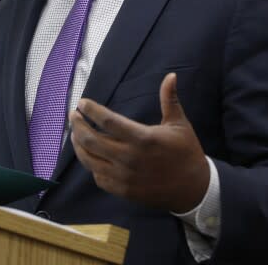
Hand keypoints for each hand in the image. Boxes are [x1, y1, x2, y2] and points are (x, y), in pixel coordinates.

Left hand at [69, 72, 209, 212]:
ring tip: (75, 134)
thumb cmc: (186, 152)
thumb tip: (171, 75)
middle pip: (91, 140)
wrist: (194, 189)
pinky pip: (98, 177)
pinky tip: (90, 155)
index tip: (82, 103)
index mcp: (142, 138)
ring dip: (78, 145)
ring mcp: (124, 176)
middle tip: (73, 116)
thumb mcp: (180, 124)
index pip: (108, 121)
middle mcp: (129, 158)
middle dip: (77, 125)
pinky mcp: (123, 190)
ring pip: (90, 160)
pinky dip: (91, 165)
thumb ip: (170, 99)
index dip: (91, 110)